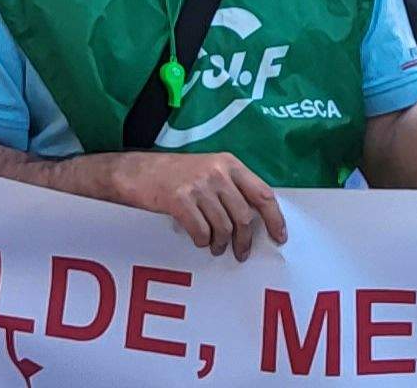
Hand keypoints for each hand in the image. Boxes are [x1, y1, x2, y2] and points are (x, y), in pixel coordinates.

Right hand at [99, 151, 287, 258]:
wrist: (136, 172)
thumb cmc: (174, 174)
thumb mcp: (209, 170)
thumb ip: (232, 187)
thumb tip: (256, 219)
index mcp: (229, 163)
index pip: (263, 193)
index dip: (274, 218)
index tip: (279, 237)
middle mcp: (217, 172)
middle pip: (244, 216)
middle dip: (245, 240)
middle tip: (241, 253)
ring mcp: (198, 186)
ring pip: (224, 227)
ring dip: (221, 244)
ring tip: (216, 247)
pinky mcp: (180, 200)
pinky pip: (201, 232)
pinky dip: (203, 241)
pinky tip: (199, 240)